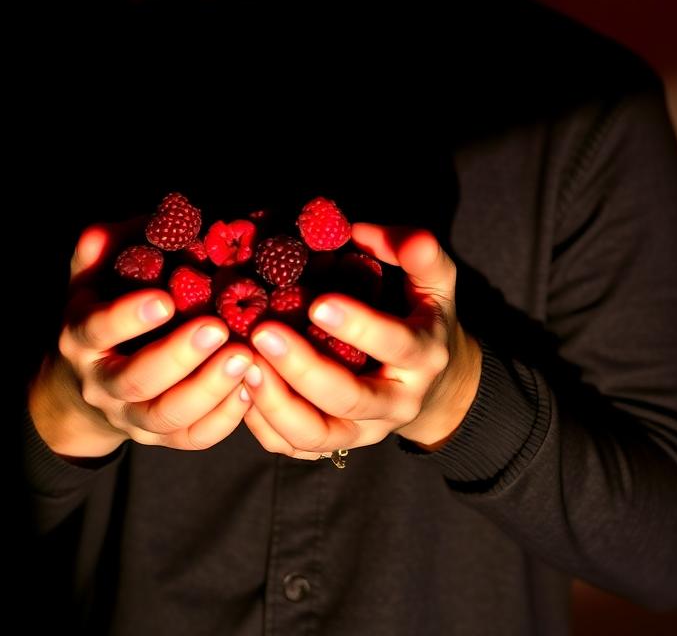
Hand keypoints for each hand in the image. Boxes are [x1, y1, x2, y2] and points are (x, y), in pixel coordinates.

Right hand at [27, 218, 252, 458]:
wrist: (82, 387)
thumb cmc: (99, 314)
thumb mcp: (89, 279)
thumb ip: (99, 252)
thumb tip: (116, 230)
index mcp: (83, 339)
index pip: (98, 331)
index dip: (128, 318)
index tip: (164, 298)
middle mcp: (104, 384)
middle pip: (138, 382)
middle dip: (180, 357)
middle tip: (219, 328)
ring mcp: (134, 418)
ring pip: (168, 417)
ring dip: (210, 390)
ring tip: (247, 357)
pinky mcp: (164, 438)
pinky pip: (194, 439)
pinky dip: (225, 419)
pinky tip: (252, 389)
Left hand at [241, 222, 481, 459]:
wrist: (436, 385)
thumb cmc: (422, 317)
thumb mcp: (435, 281)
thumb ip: (415, 252)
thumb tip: (363, 230)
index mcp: (423, 356)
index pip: (395, 346)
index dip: (359, 327)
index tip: (319, 303)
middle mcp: (395, 402)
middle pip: (348, 399)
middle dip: (303, 369)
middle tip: (263, 332)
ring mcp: (363, 431)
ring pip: (316, 434)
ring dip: (275, 403)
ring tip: (244, 363)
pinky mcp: (334, 444)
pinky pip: (293, 446)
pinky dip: (262, 423)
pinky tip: (240, 386)